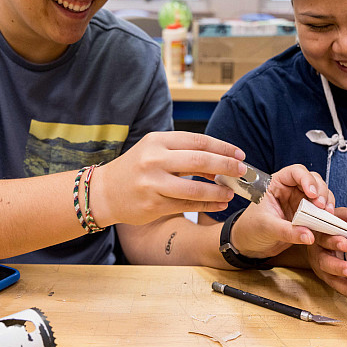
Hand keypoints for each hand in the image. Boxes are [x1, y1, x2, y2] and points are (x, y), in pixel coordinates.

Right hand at [90, 131, 247, 225]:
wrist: (104, 192)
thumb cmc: (136, 169)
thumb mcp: (155, 151)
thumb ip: (183, 152)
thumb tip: (221, 159)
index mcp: (157, 141)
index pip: (197, 141)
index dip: (222, 147)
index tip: (239, 154)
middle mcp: (154, 160)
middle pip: (199, 161)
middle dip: (226, 166)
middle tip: (242, 171)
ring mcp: (153, 183)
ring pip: (194, 188)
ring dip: (218, 191)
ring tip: (231, 192)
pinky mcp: (153, 204)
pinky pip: (187, 206)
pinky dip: (206, 206)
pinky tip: (219, 205)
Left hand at [230, 164, 333, 258]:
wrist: (250, 244)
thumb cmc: (251, 228)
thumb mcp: (266, 228)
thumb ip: (287, 231)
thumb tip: (308, 235)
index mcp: (276, 183)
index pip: (295, 172)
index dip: (307, 179)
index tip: (312, 194)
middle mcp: (291, 189)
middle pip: (313, 181)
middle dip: (321, 192)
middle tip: (322, 207)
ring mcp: (300, 202)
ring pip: (321, 194)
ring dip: (327, 203)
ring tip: (327, 216)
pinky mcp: (307, 215)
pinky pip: (321, 211)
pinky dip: (327, 215)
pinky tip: (329, 223)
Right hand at [305, 206, 346, 305]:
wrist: (316, 235)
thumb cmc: (330, 224)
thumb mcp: (338, 216)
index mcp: (318, 234)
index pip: (324, 237)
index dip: (333, 241)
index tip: (346, 244)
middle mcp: (317, 252)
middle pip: (325, 261)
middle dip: (338, 267)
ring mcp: (321, 267)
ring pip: (331, 279)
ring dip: (346, 287)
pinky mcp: (327, 277)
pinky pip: (338, 287)